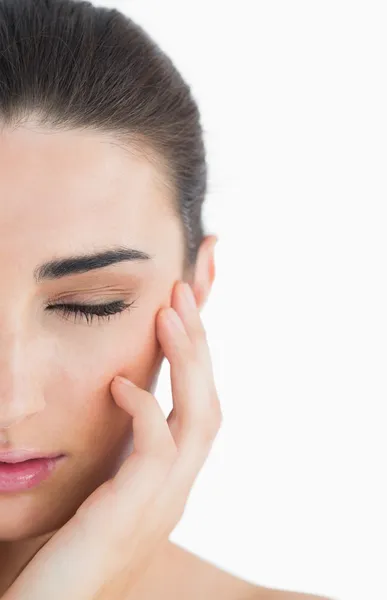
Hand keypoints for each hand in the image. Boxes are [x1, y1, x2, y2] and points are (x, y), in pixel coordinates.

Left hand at [3, 281, 222, 599]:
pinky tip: (118, 384)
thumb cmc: (65, 555)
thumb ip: (118, 453)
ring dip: (187, 361)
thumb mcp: (100, 492)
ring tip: (170, 313)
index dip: (197, 361)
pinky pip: (157, 448)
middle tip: (183, 295)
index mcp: (170, 483)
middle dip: (200, 346)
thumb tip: (115, 400)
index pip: (200, 411)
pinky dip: (145, 407)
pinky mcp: (133, 513)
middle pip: (211, 406)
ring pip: (200, 418)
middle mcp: (177, 491)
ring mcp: (162, 504)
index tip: (182, 314)